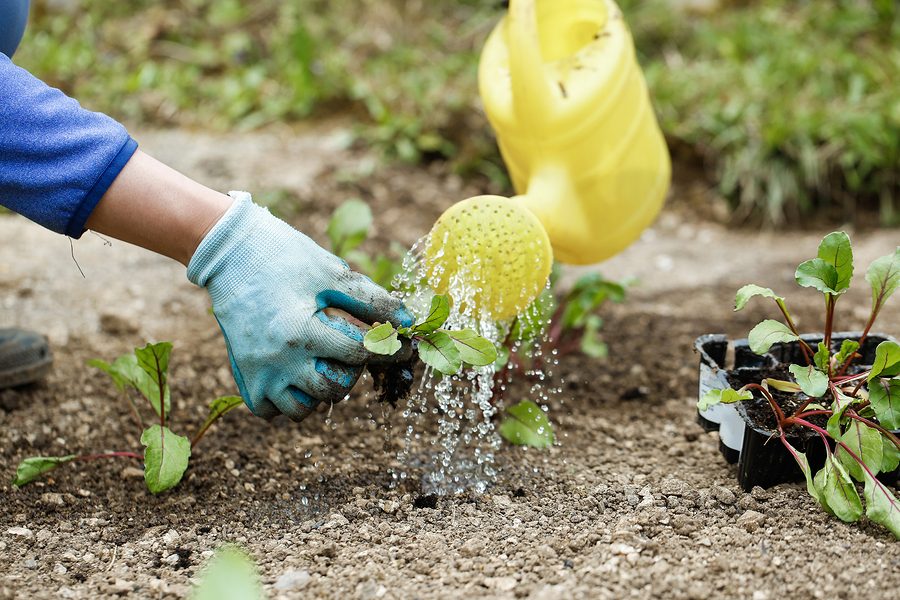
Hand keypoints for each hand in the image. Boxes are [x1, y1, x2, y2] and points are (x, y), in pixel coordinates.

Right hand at [188, 192, 413, 420]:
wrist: (230, 253)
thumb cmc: (285, 258)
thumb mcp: (331, 273)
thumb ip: (372, 300)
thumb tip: (408, 323)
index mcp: (301, 330)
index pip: (359, 354)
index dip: (388, 349)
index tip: (403, 346)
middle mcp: (277, 359)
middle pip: (335, 389)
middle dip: (352, 371)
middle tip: (350, 349)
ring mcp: (258, 373)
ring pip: (303, 409)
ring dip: (321, 391)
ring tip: (323, 363)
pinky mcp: (244, 378)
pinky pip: (273, 411)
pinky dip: (290, 400)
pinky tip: (298, 375)